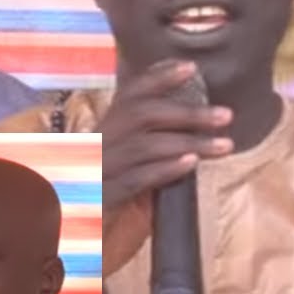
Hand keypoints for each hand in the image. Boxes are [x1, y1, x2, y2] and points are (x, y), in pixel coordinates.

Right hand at [100, 60, 232, 277]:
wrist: (68, 226)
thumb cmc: (105, 190)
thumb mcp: (124, 158)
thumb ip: (148, 139)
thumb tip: (195, 119)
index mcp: (105, 128)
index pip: (131, 94)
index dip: (159, 78)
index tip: (191, 67)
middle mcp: (98, 141)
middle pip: (142, 115)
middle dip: (188, 112)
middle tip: (226, 115)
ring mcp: (98, 168)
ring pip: (146, 146)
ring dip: (190, 142)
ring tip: (224, 144)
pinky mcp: (105, 196)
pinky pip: (138, 179)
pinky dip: (167, 169)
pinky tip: (191, 163)